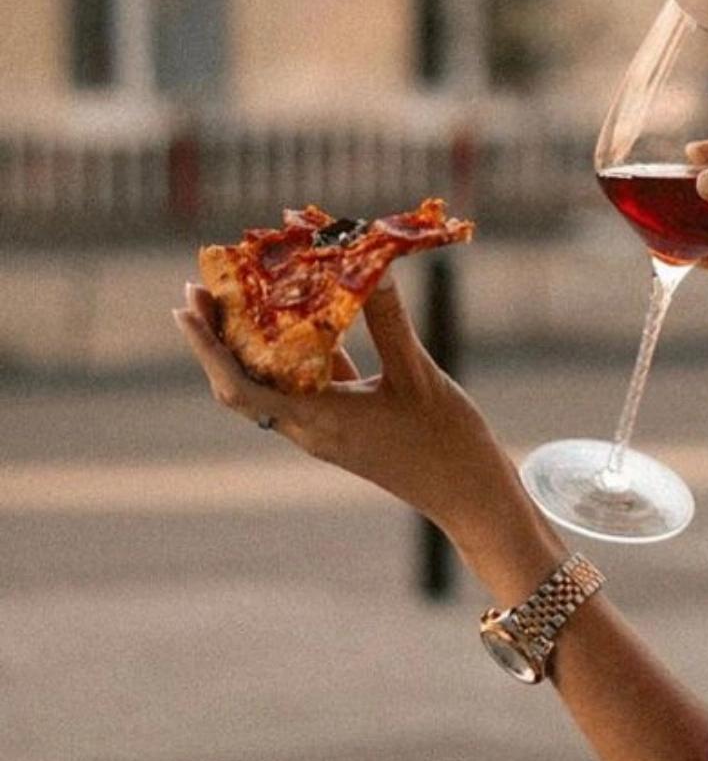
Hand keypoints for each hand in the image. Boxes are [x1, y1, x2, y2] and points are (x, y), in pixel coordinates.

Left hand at [171, 277, 530, 553]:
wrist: (468, 494)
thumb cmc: (446, 440)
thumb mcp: (419, 374)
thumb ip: (389, 321)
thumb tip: (370, 266)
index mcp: (319, 420)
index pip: (241, 388)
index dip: (208, 350)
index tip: (186, 310)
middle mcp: (310, 428)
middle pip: (243, 384)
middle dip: (216, 339)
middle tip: (200, 289)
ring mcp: (324, 429)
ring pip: (270, 384)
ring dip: (248, 344)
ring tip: (237, 297)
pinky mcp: (342, 425)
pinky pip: (304, 386)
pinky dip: (292, 352)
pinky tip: (298, 319)